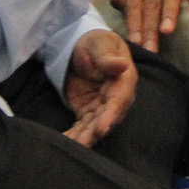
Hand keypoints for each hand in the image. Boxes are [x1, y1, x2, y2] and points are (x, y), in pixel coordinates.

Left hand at [61, 28, 137, 145]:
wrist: (82, 46)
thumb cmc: (96, 42)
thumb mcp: (100, 44)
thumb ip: (108, 58)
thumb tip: (122, 65)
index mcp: (124, 80)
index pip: (119, 100)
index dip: (111, 115)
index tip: (102, 127)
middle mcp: (116, 97)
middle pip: (108, 118)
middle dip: (96, 132)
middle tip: (83, 144)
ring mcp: (102, 106)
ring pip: (95, 126)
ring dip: (84, 137)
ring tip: (71, 146)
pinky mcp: (88, 111)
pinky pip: (83, 126)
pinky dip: (75, 135)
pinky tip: (65, 142)